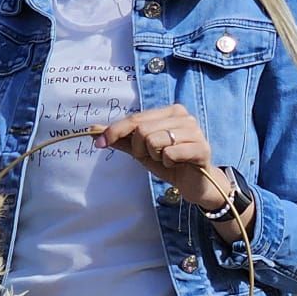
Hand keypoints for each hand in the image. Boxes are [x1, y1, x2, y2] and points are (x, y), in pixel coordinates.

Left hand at [93, 104, 231, 211]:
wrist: (195, 184)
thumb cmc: (170, 163)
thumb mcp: (142, 151)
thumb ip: (122, 139)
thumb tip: (94, 130)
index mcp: (169, 111)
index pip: (135, 118)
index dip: (115, 131)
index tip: (100, 143)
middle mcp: (183, 116)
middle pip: (143, 130)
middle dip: (140, 149)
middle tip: (151, 157)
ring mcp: (194, 131)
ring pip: (155, 141)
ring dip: (155, 156)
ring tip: (166, 159)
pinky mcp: (201, 148)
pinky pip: (170, 153)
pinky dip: (168, 163)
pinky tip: (178, 164)